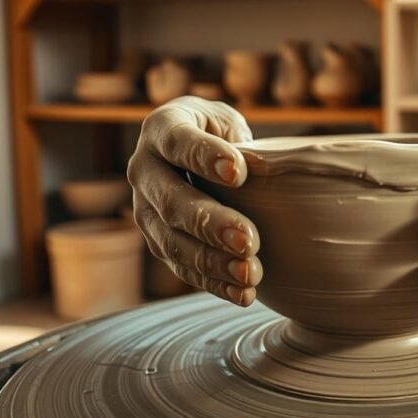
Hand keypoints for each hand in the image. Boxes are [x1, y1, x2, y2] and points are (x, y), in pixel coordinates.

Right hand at [127, 97, 261, 306]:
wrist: (199, 151)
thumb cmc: (223, 133)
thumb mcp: (230, 123)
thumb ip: (242, 143)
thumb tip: (274, 171)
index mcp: (162, 128)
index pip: (178, 143)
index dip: (205, 157)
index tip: (239, 173)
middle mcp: (144, 169)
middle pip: (171, 201)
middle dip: (210, 223)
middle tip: (249, 240)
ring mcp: (145, 210)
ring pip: (172, 241)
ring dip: (212, 261)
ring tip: (250, 273)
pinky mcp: (157, 241)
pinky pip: (181, 267)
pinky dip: (213, 283)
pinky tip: (243, 293)